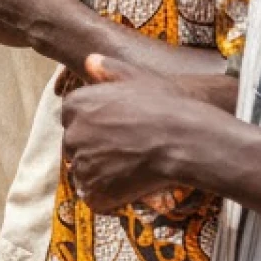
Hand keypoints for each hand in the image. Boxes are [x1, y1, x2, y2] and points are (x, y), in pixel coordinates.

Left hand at [61, 51, 213, 210]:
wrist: (188, 139)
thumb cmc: (168, 105)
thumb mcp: (137, 77)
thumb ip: (109, 69)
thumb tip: (90, 60)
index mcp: (76, 104)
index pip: (72, 120)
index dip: (95, 129)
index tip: (117, 134)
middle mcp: (72, 132)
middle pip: (75, 147)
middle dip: (95, 152)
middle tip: (127, 155)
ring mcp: (83, 164)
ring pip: (84, 175)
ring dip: (102, 177)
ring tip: (132, 172)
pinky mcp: (96, 191)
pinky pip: (95, 199)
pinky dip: (109, 199)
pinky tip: (131, 190)